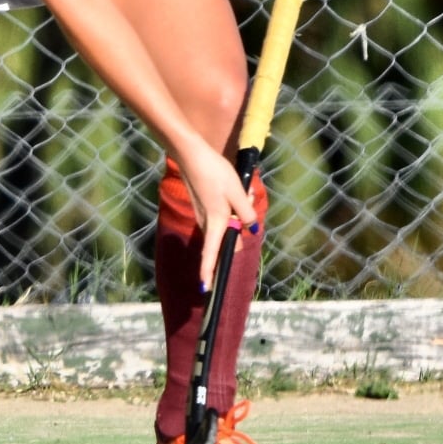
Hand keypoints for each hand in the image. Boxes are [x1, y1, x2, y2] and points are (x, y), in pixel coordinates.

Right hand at [173, 137, 259, 291]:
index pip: (211, 254)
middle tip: (248, 197)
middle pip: (227, 237)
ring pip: (225, 224)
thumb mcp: (237, 191)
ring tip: (244, 188)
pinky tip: (236, 187)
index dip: (208, 272)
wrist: (191, 154)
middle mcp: (207, 222)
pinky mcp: (202, 205)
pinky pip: (221, 214)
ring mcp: (203, 214)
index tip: (205, 289)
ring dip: (238, 213)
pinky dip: (232, 206)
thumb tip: (251, 230)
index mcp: (216, 222)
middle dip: (241, 228)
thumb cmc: (215, 173)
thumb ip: (247, 212)